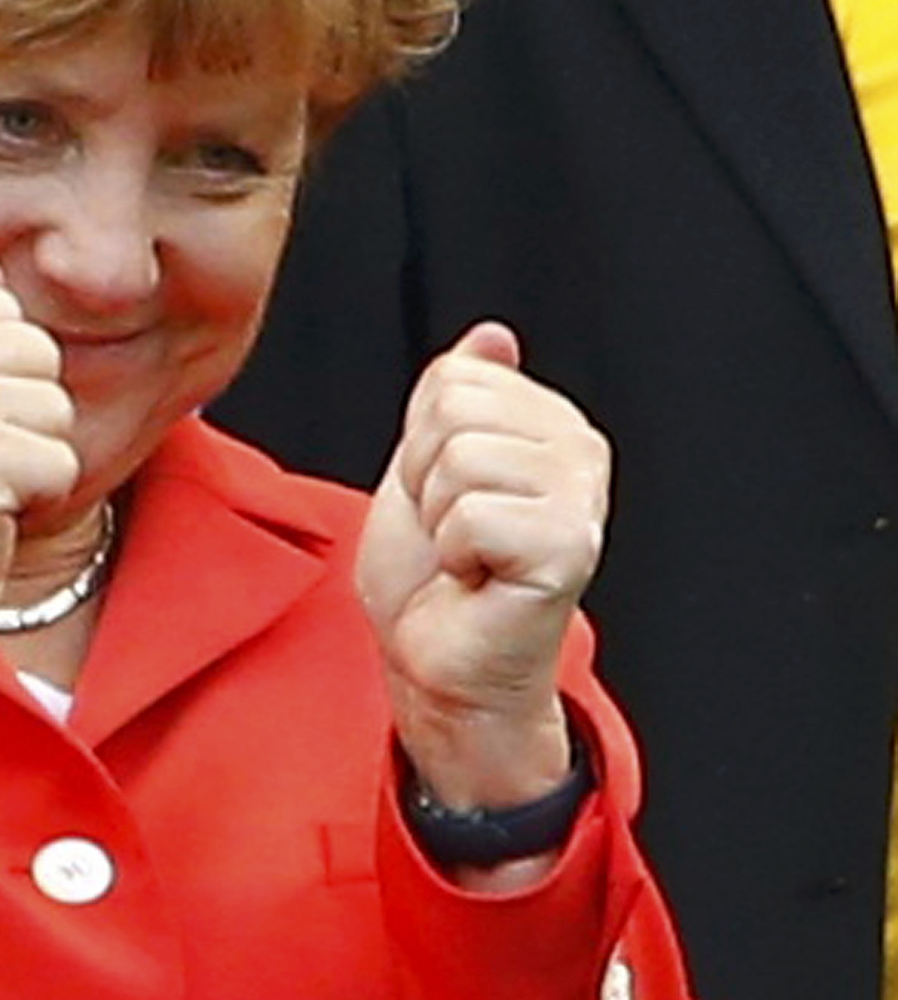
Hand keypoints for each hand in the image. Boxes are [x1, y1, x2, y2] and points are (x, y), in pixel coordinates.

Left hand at [356, 321, 609, 807]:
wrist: (437, 662)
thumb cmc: (434, 578)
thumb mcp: (427, 466)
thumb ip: (457, 398)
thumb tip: (491, 337)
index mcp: (549, 425)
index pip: (453, 378)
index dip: (419, 443)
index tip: (444, 496)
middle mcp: (578, 453)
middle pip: (452, 412)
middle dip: (424, 479)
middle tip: (452, 533)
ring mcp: (579, 499)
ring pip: (459, 462)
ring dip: (438, 520)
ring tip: (466, 556)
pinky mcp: (568, 547)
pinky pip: (470, 516)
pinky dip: (454, 556)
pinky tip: (479, 580)